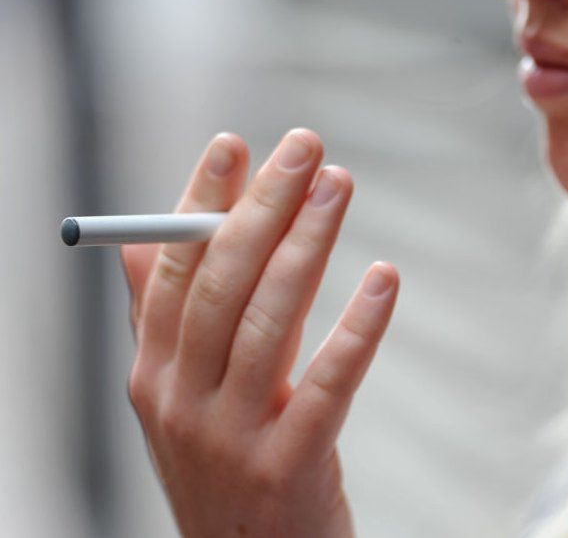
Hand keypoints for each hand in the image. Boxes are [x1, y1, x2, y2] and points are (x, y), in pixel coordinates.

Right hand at [120, 129, 398, 536]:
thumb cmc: (226, 464)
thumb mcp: (179, 399)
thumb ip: (161, 322)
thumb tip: (141, 241)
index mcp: (152, 373)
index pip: (172, 269)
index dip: (201, 202)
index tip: (234, 144)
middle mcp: (179, 401)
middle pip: (223, 283)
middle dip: (263, 206)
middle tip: (305, 146)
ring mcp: (230, 438)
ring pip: (270, 321)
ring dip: (308, 244)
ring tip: (339, 186)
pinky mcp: (288, 468)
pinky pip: (328, 384)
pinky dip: (357, 327)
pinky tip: (383, 277)